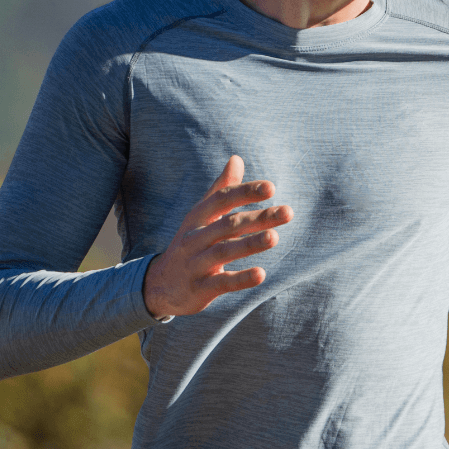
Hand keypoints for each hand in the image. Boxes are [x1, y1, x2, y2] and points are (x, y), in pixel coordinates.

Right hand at [143, 155, 292, 318]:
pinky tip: (261, 274)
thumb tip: (236, 159)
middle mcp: (194, 238)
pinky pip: (222, 283)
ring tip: (275, 237)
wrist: (160, 285)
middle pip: (228, 224)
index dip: (245, 192)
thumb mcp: (201, 216)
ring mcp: (196, 263)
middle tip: (288, 212)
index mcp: (197, 217)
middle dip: (259, 218)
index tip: (271, 188)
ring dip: (250, 244)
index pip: (222, 200)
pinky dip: (241, 278)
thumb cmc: (190, 243)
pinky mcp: (200, 289)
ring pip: (224, 251)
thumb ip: (220, 189)